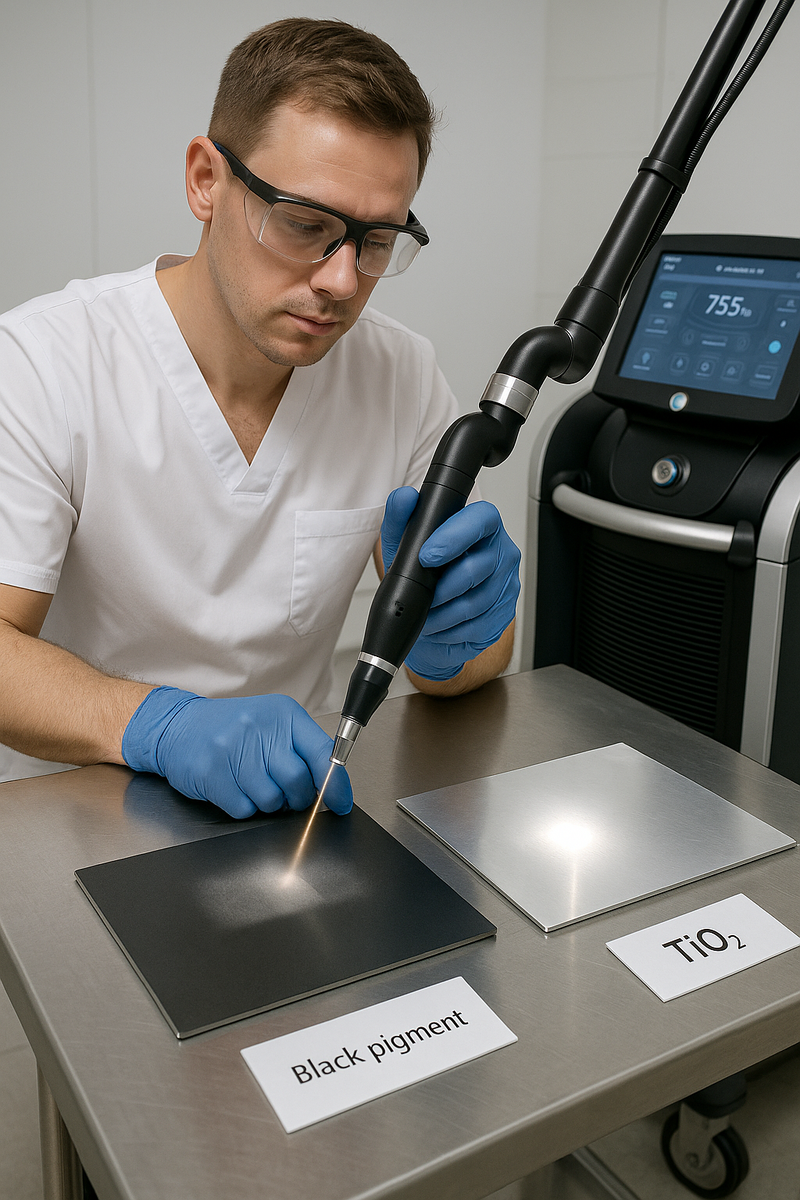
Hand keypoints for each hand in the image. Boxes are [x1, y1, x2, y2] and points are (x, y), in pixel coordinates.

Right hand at [121, 687, 352, 818]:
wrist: (177, 726)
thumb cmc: (230, 728)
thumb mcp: (271, 724)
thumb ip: (301, 749)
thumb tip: (331, 785)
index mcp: (283, 714)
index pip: (322, 752)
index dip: (336, 784)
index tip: (342, 802)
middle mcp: (259, 728)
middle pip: (298, 782)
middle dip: (295, 798)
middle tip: (284, 792)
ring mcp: (233, 749)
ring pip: (271, 800)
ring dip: (266, 803)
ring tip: (252, 784)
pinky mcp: (211, 773)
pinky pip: (244, 809)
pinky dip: (243, 807)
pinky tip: (233, 788)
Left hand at [381, 487, 519, 680]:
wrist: (433, 617)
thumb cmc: (423, 576)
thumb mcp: (403, 546)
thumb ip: (401, 518)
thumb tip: (405, 498)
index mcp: (481, 526)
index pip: (481, 519)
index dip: (455, 536)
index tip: (427, 556)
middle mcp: (501, 552)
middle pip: (477, 567)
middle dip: (443, 586)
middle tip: (423, 594)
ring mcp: (507, 584)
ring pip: (476, 601)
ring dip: (443, 613)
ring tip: (427, 615)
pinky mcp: (505, 614)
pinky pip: (478, 625)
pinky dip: (451, 630)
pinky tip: (440, 627)